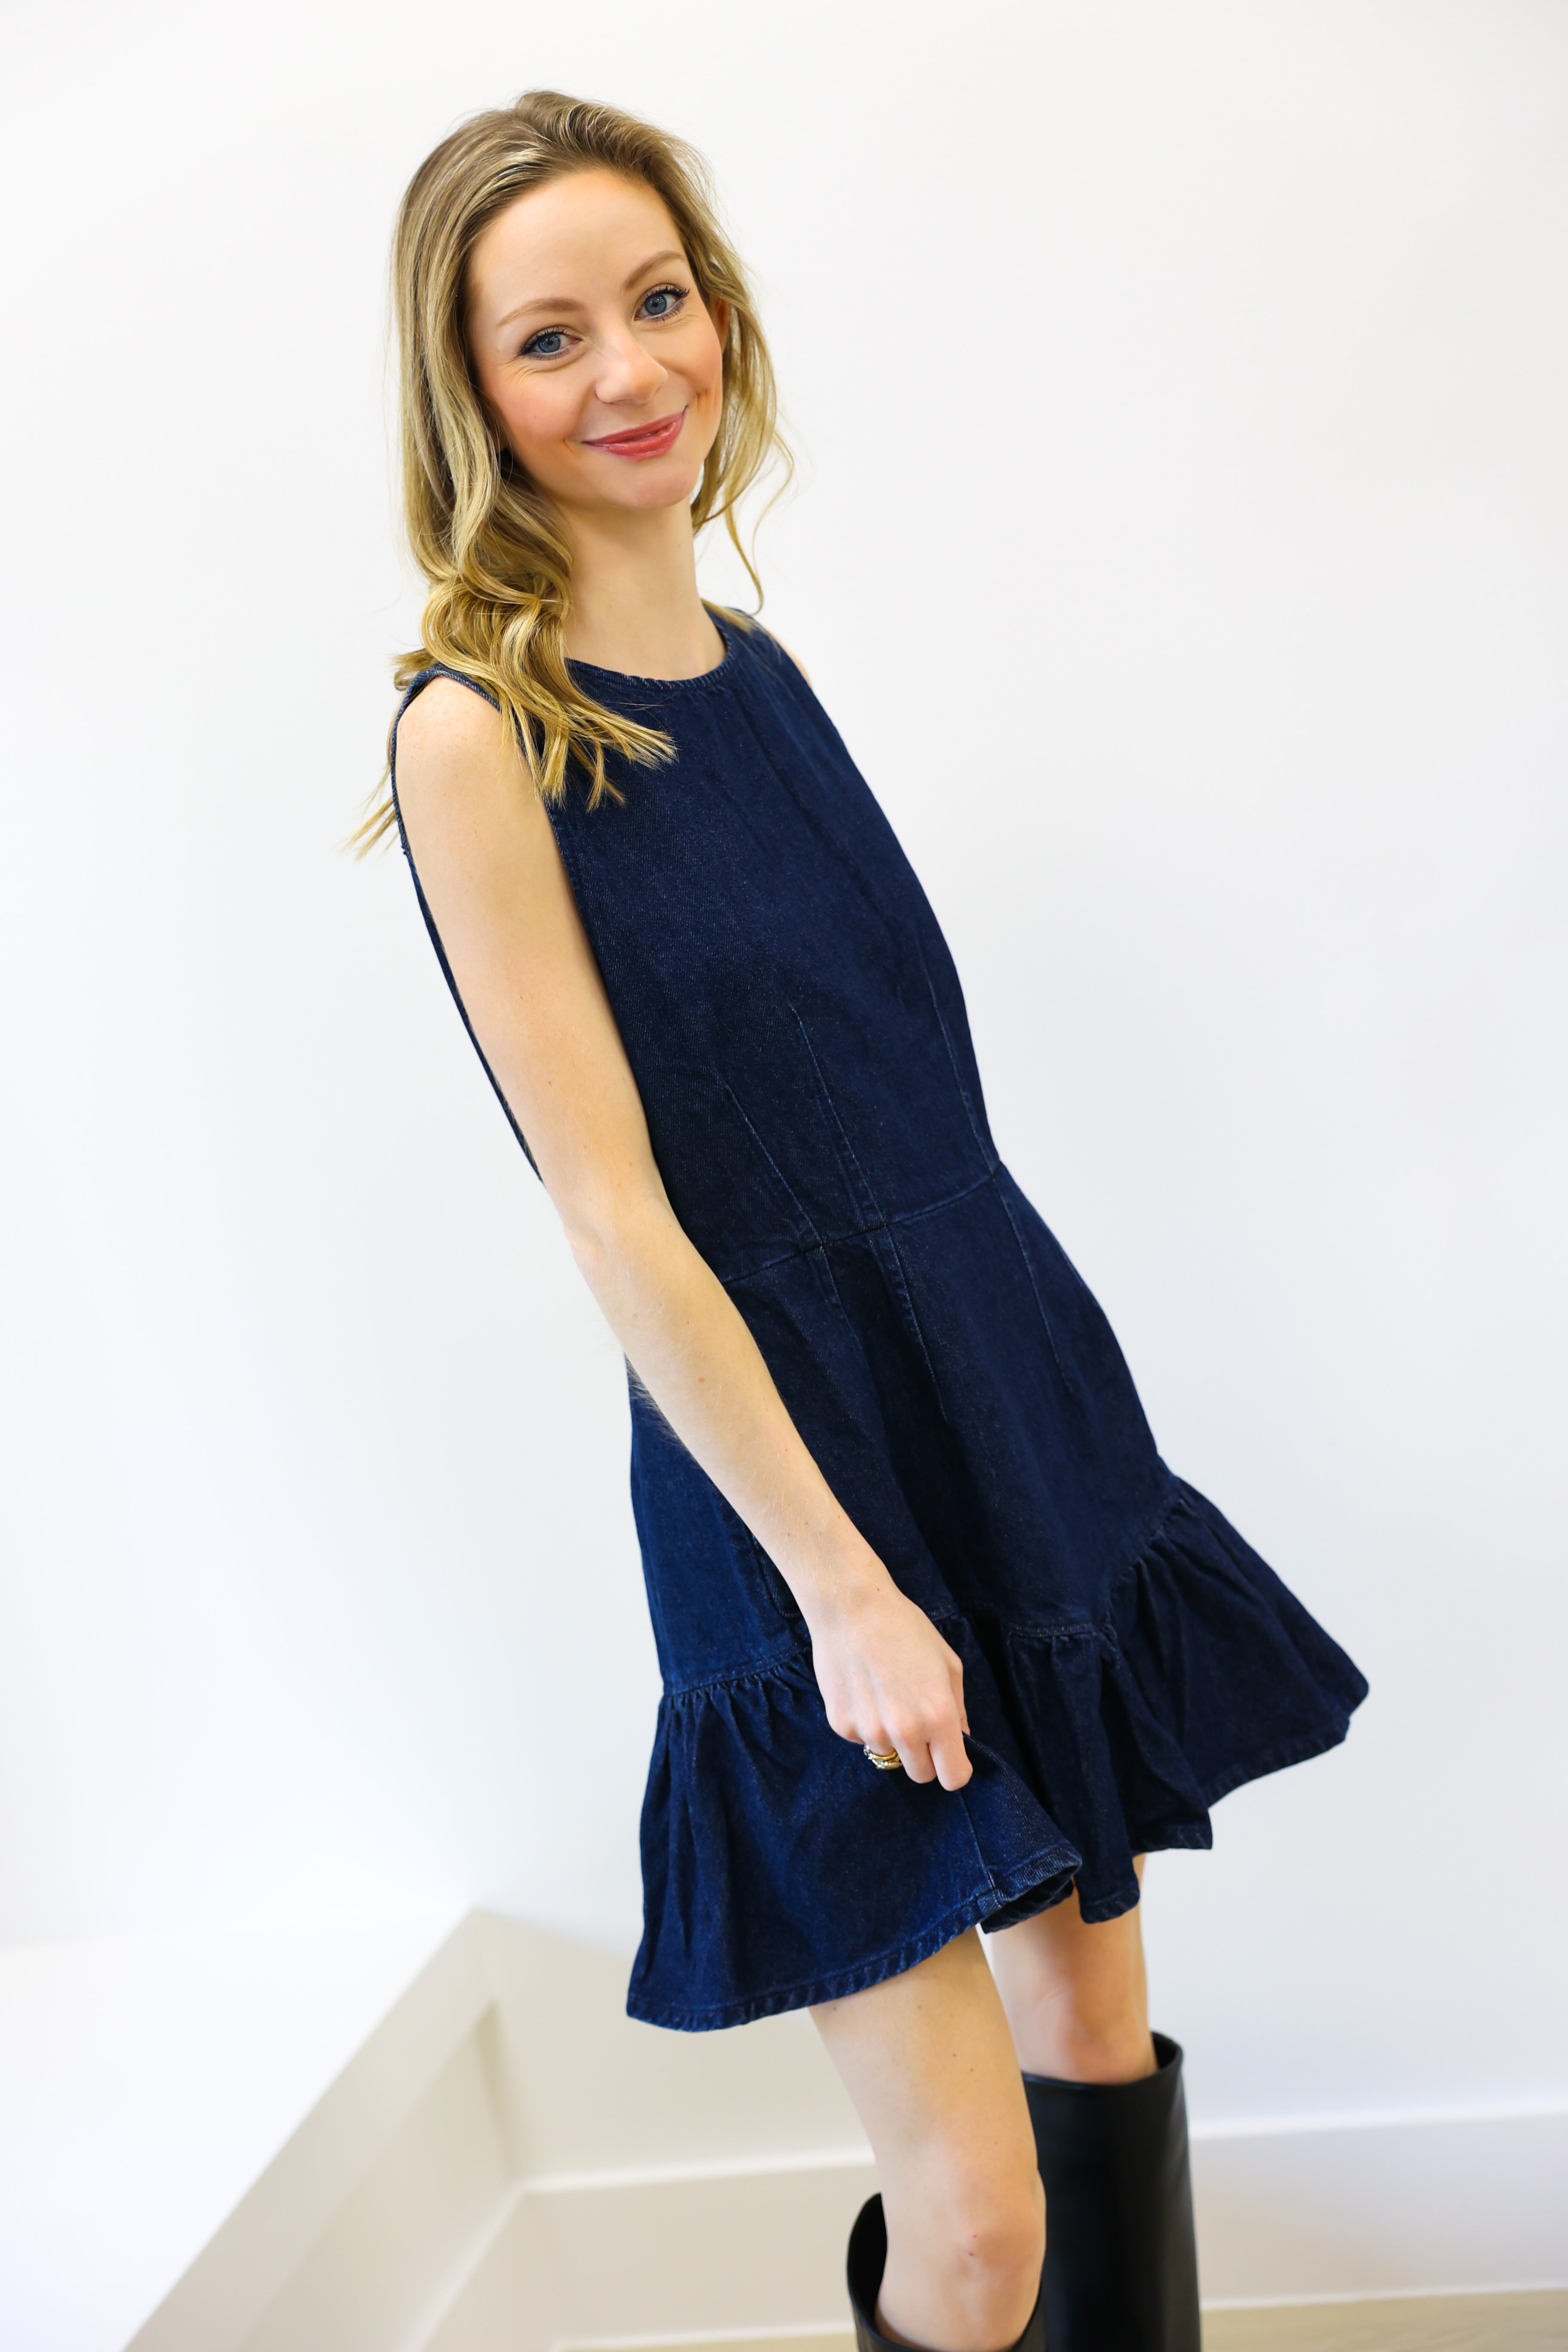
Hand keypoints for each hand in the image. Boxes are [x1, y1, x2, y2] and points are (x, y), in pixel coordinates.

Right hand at [806, 1576, 972, 1789]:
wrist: (851, 1607)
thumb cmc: (905, 1628)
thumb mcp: (948, 1663)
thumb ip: (958, 1708)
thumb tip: (961, 1738)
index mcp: (939, 1716)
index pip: (953, 1778)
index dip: (954, 1769)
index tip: (949, 1756)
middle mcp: (905, 1731)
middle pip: (920, 1775)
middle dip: (924, 1756)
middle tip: (916, 1722)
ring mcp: (870, 1731)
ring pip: (888, 1756)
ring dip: (892, 1738)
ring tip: (886, 1694)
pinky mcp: (841, 1725)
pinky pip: (862, 1740)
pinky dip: (866, 1724)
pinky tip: (864, 1690)